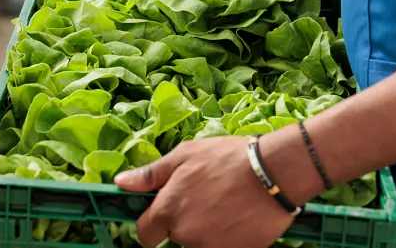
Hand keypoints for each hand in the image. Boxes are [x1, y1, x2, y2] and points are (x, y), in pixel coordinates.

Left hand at [115, 136, 293, 247]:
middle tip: (208, 198)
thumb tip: (121, 184)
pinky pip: (224, 247)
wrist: (274, 172)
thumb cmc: (227, 157)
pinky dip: (229, 237)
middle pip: (176, 237)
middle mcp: (185, 234)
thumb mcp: (185, 155)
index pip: (145, 234)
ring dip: (208, 230)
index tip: (169, 211)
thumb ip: (151, 174)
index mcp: (168, 210)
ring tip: (227, 205)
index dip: (154, 223)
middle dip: (186, 222)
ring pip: (200, 243)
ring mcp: (210, 247)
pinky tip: (240, 217)